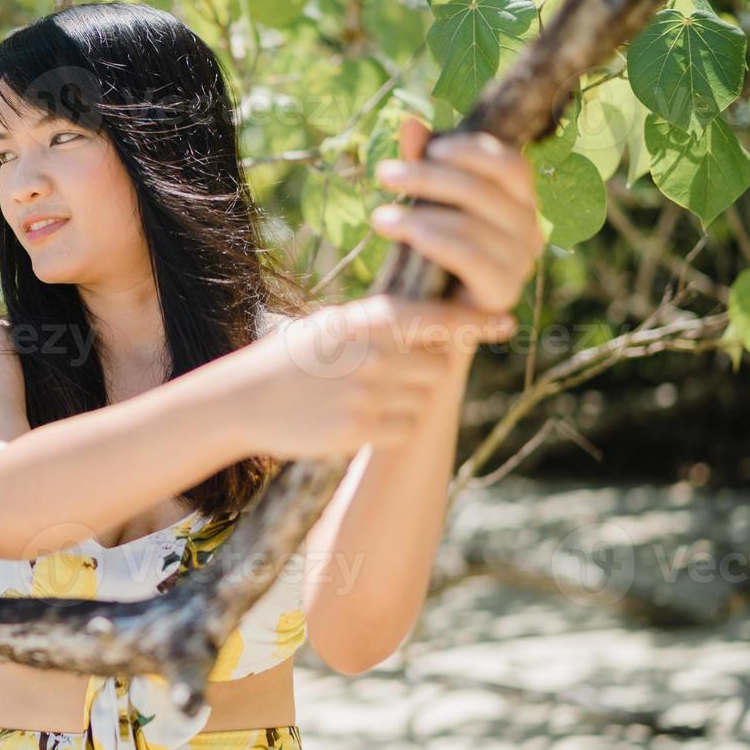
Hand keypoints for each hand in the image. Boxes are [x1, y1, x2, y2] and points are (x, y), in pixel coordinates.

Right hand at [231, 294, 515, 458]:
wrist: (243, 399)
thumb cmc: (291, 357)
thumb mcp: (334, 324)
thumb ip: (382, 321)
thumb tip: (435, 319)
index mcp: (367, 320)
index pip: (437, 317)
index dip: (476, 320)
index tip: (505, 322)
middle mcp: (373, 355)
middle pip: (438, 365)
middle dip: (428, 370)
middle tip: (395, 373)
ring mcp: (367, 394)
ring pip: (425, 400)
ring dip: (410, 400)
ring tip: (370, 396)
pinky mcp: (358, 431)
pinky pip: (405, 430)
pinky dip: (395, 428)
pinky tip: (364, 420)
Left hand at [371, 116, 544, 315]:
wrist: (427, 320)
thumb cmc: (428, 255)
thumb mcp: (424, 203)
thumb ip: (422, 165)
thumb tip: (409, 122)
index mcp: (520, 203)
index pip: (511, 164)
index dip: (472, 150)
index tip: (429, 149)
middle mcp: (530, 230)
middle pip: (484, 190)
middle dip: (428, 177)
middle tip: (383, 174)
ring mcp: (521, 263)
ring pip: (472, 223)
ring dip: (419, 212)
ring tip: (379, 215)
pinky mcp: (502, 291)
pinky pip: (469, 256)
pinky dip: (432, 240)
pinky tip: (399, 232)